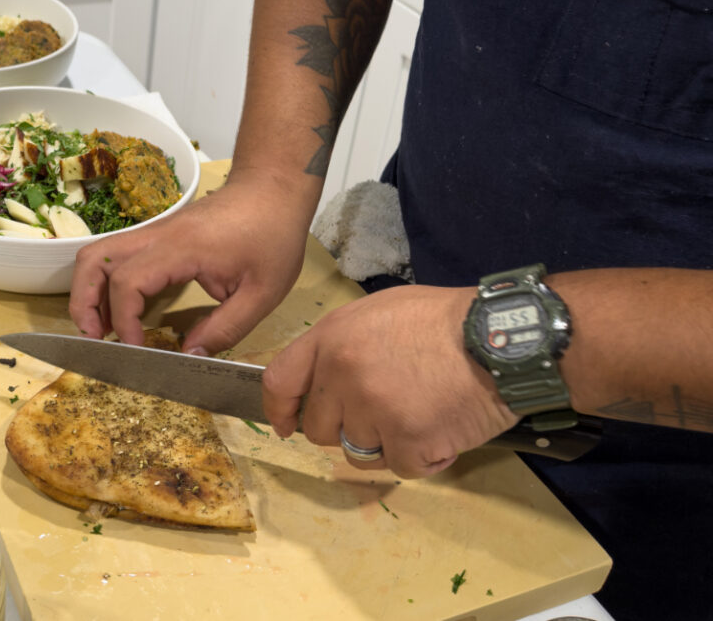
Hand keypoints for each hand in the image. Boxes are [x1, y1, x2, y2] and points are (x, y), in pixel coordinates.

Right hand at [69, 178, 310, 354]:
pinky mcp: (159, 233)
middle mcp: (158, 234)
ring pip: (98, 253)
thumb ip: (226, 327)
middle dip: (83, 302)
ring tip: (101, 329)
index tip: (136, 347)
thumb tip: (190, 355)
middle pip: (94, 260)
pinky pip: (118, 254)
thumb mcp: (263, 291)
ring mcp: (155, 230)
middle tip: (94, 339)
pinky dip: (107, 282)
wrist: (273, 188)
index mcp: (182, 248)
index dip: (123, 319)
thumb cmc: (273, 234)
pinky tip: (123, 311)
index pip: (128, 281)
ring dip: (89, 290)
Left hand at [261, 283, 519, 477]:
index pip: (280, 381)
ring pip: (357, 453)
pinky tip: (442, 428)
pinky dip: (422, 456)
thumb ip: (340, 345)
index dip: (279, 409)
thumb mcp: (379, 311)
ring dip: (385, 443)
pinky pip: (400, 467)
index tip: (286, 425)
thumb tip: (318, 382)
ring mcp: (374, 410)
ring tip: (420, 413)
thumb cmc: (444, 320)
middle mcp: (344, 375)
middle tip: (384, 411)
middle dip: (344, 427)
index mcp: (332, 338)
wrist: (499, 338)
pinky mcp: (408, 440)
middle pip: (318, 428)